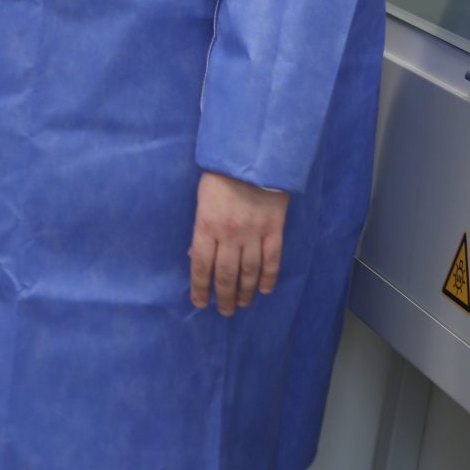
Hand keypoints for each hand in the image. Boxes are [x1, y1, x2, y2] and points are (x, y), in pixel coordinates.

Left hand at [189, 171, 288, 316]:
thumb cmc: (221, 176)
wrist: (253, 157)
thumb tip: (194, 257)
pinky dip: (268, 278)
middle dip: (223, 296)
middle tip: (224, 311)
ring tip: (241, 305)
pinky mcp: (274, 230)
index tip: (199, 303)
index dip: (200, 287)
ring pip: (248, 272)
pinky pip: (272, 261)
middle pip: (225, 274)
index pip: (200, 265)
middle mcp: (229, 235)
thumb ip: (201, 230)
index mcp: (206, 226)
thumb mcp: (201, 201)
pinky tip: (264, 290)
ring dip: (244, 292)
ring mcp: (253, 234)